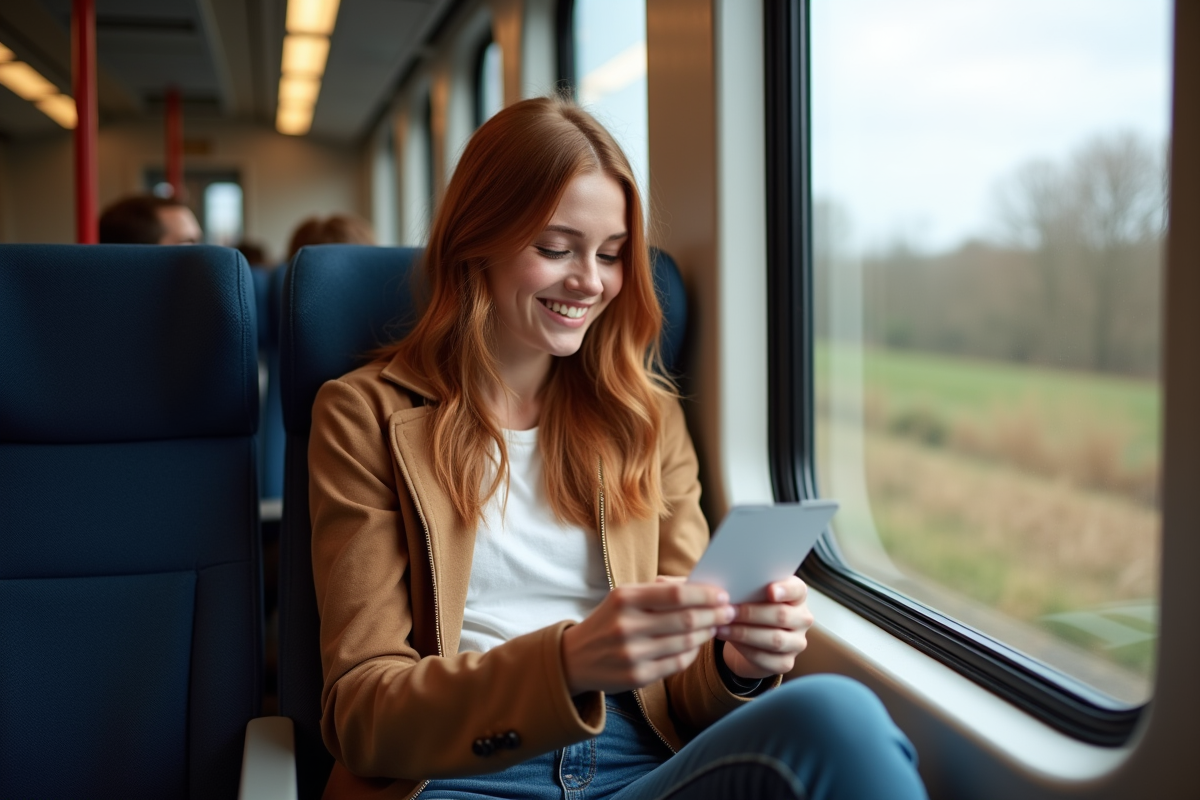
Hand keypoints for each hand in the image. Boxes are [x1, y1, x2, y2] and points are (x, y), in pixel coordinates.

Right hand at [561, 579, 734, 694]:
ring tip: (717, 626)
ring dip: (707, 633)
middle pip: (686, 619)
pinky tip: (697, 644)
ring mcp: (632, 654)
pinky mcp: (637, 677)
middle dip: (714, 615)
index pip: (675, 594)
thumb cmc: (609, 620)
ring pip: (685, 643)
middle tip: (730, 612)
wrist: (574, 658)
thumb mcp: (625, 597)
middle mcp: (627, 626)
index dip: (705, 594)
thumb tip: (701, 585)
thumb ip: (660, 590)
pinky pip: (677, 664)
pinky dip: (693, 652)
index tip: (723, 595)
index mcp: (624, 598)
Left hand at [718, 576, 813, 679]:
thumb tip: (731, 588)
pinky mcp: (786, 663)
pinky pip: (766, 658)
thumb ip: (750, 588)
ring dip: (744, 633)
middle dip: (751, 614)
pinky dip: (744, 649)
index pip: (797, 590)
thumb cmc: (754, 608)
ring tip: (722, 628)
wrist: (753, 640)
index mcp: (798, 596)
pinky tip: (730, 641)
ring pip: (774, 639)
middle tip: (728, 611)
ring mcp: (797, 643)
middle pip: (781, 615)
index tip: (770, 590)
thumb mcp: (754, 594)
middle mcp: (802, 619)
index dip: (785, 590)